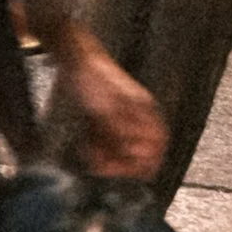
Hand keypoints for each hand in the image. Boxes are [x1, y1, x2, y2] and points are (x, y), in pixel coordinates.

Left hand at [46, 24, 163, 180]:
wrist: (74, 57)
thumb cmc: (94, 78)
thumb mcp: (106, 109)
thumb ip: (120, 134)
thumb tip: (135, 156)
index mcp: (144, 110)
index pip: (157, 143)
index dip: (148, 161)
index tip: (133, 174)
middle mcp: (135, 115)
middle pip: (137, 148)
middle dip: (122, 161)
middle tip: (104, 169)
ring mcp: (118, 116)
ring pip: (119, 146)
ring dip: (107, 156)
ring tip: (91, 157)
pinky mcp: (103, 117)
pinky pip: (104, 139)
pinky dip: (97, 146)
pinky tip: (86, 148)